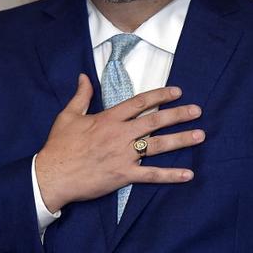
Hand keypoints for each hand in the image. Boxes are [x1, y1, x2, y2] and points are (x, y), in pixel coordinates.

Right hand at [35, 73, 204, 211]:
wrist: (53, 175)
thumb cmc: (59, 146)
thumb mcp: (68, 115)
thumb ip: (81, 96)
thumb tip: (83, 76)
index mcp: (108, 119)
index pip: (139, 103)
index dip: (160, 96)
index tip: (177, 92)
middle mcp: (120, 135)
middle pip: (155, 122)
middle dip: (178, 115)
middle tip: (197, 110)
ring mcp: (124, 156)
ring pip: (158, 146)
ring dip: (181, 140)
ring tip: (200, 135)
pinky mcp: (124, 175)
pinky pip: (151, 175)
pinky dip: (171, 175)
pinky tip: (188, 174)